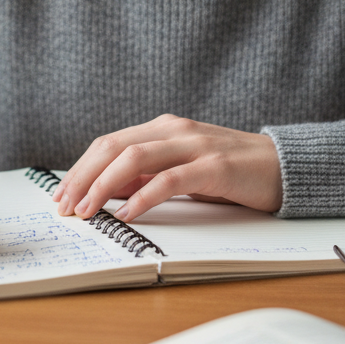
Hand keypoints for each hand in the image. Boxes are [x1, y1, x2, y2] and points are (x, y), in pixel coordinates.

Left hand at [52, 114, 281, 222]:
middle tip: (64, 207)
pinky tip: (128, 214)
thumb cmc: (230, 172)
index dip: (80, 169)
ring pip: (134, 158)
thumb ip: (147, 175)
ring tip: (87, 211)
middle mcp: (173, 130)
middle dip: (82, 177)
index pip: (108, 144)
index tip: (61, 196)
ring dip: (103, 186)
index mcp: (162, 128)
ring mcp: (194, 145)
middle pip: (113, 147)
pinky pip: (170, 179)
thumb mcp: (181, 170)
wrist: (283, 167)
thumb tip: (105, 191)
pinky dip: (143, 197)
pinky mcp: (215, 166)